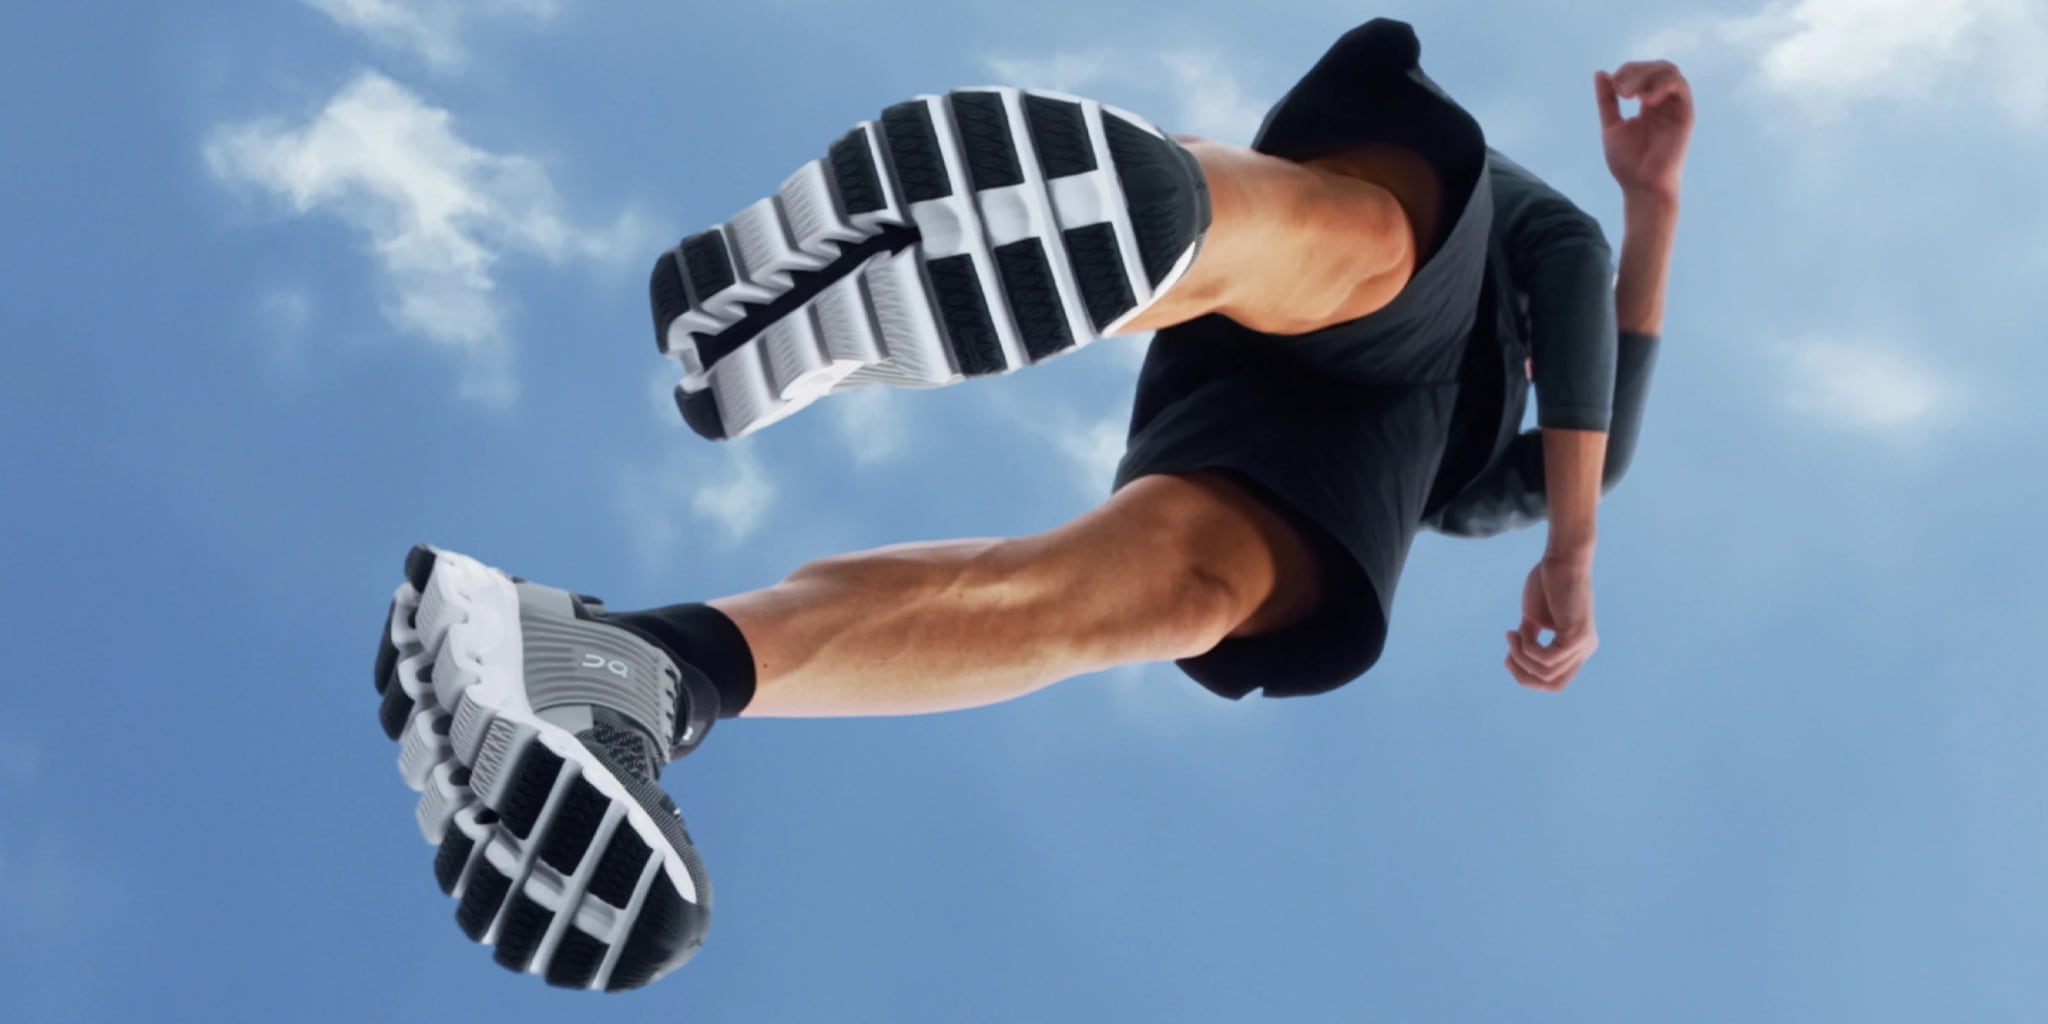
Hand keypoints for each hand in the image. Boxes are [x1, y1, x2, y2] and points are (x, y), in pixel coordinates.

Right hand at [1505, 556, 1598, 691]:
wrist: (1561, 558)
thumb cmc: (1546, 582)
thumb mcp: (1533, 618)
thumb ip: (1530, 639)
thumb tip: (1517, 658)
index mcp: (1577, 647)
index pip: (1555, 681)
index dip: (1528, 677)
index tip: (1509, 655)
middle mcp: (1585, 649)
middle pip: (1553, 684)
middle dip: (1524, 676)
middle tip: (1507, 655)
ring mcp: (1584, 644)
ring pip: (1546, 672)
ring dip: (1521, 656)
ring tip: (1511, 634)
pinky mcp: (1577, 635)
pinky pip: (1547, 658)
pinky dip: (1527, 648)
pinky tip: (1519, 631)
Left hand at [1595, 61, 1693, 201]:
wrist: (1641, 186)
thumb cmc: (1628, 162)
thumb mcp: (1612, 125)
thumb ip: (1607, 99)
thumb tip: (1600, 72)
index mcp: (1647, 103)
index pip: (1642, 71)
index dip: (1627, 71)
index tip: (1612, 86)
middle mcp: (1664, 102)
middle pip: (1657, 67)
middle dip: (1635, 71)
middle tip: (1620, 90)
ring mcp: (1676, 107)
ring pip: (1669, 72)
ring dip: (1647, 75)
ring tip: (1628, 94)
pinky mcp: (1686, 114)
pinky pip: (1680, 87)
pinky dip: (1662, 85)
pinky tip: (1645, 100)